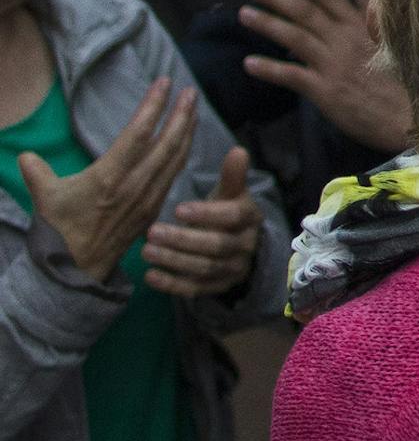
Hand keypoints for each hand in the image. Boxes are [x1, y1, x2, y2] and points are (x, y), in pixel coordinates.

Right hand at [21, 80, 194, 281]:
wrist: (77, 268)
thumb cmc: (59, 230)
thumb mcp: (45, 197)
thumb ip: (37, 172)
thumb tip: (25, 155)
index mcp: (109, 177)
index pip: (137, 134)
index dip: (153, 106)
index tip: (164, 83)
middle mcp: (134, 185)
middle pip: (166, 144)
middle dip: (180, 115)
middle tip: (190, 91)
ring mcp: (148, 197)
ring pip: (175, 158)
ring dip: (186, 131)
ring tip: (193, 108)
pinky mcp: (153, 208)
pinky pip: (173, 175)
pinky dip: (183, 154)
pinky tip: (187, 140)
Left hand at [143, 145, 259, 298]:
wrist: (237, 245)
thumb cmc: (225, 212)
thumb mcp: (229, 193)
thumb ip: (232, 175)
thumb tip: (238, 150)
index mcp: (250, 218)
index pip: (233, 216)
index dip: (206, 213)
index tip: (178, 209)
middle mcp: (246, 245)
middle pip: (216, 246)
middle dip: (183, 240)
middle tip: (152, 232)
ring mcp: (233, 269)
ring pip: (204, 268)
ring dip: (173, 260)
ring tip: (146, 251)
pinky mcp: (218, 288)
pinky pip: (196, 289)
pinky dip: (172, 284)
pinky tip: (150, 276)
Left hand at [239, 0, 411, 154]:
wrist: (410, 117)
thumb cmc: (402, 79)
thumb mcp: (390, 37)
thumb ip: (370, 10)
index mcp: (360, 26)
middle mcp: (345, 40)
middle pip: (305, 11)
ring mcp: (334, 65)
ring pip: (296, 38)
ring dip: (268, 24)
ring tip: (244, 14)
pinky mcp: (327, 91)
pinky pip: (293, 76)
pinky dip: (270, 69)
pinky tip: (250, 63)